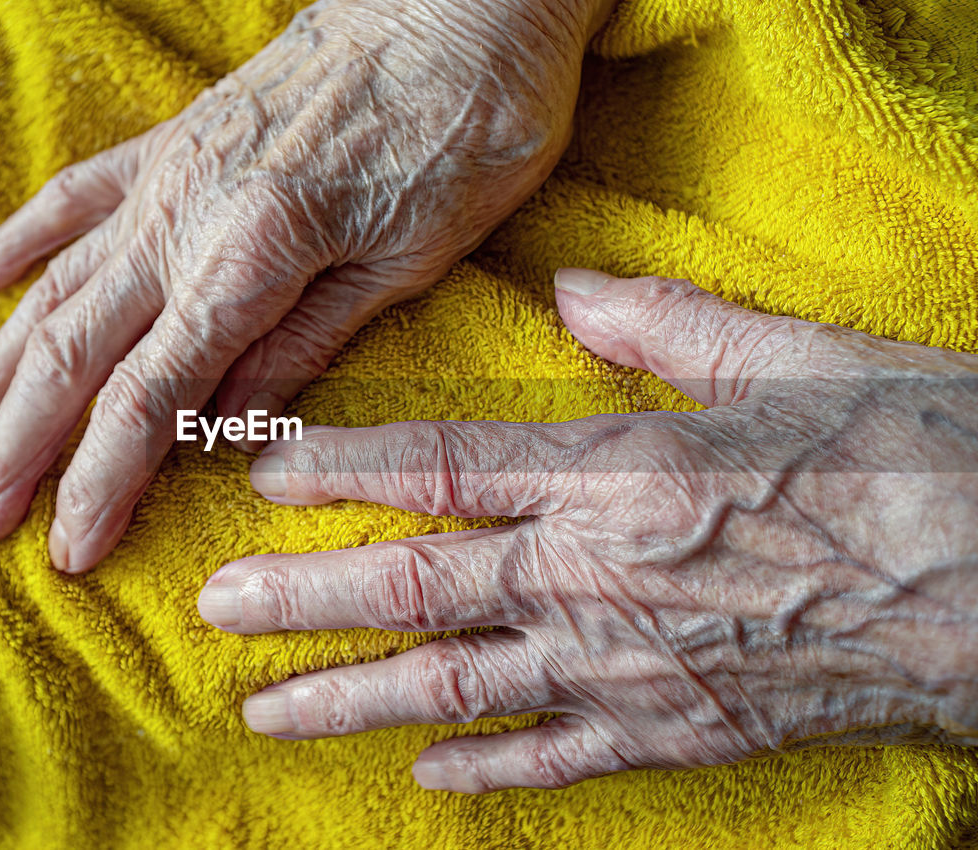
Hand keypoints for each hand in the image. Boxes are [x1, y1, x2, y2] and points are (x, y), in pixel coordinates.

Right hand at [0, 0, 615, 572]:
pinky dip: (21, 245)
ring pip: (56, 285)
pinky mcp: (175, 141)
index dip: (99, 482)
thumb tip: (229, 426)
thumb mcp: (409, 256)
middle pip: (75, 353)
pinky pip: (75, 196)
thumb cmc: (464, 127)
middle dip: (18, 450)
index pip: (148, 397)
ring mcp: (169, 174)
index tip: (67, 552)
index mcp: (249, 256)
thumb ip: (306, 341)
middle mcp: (184, 215)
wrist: (458, 0)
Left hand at [199, 269, 977, 792]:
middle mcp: (599, 576)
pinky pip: (554, 760)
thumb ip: (666, 325)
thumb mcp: (794, 359)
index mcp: (621, 470)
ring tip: (266, 709)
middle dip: (303, 598)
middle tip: (214, 608)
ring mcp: (630, 668)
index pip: (442, 468)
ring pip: (456, 688)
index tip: (258, 472)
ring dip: (351, 697)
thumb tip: (573, 289)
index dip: (339, 469)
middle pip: (417, 588)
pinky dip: (482, 768)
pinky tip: (423, 772)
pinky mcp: (677, 735)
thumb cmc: (918, 457)